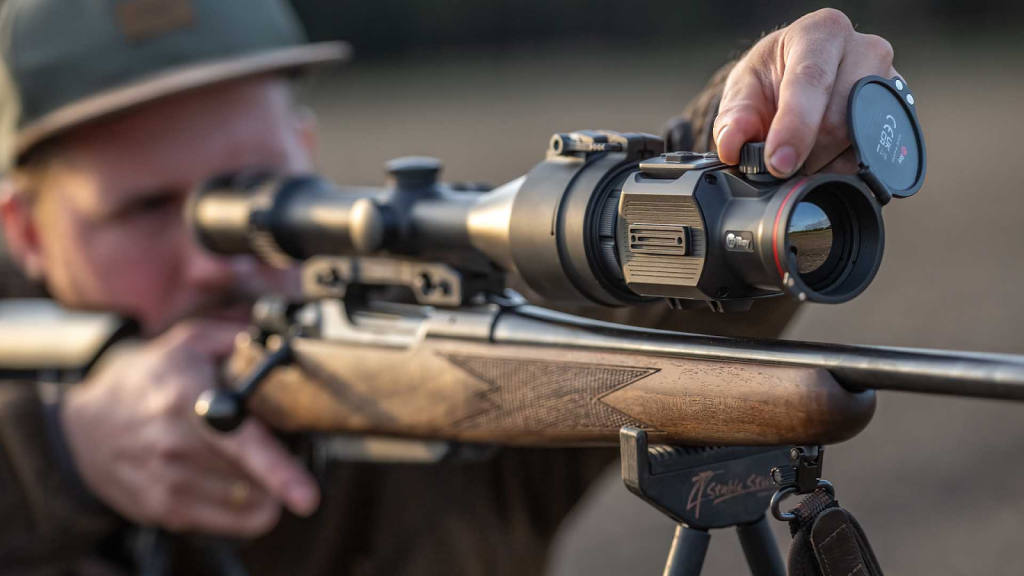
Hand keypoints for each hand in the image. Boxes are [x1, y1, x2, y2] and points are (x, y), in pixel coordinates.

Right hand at [61, 320, 319, 536]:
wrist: (84, 427)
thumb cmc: (151, 379)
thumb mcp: (190, 342)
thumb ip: (240, 339)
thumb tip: (283, 346)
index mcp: (186, 399)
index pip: (239, 441)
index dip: (277, 470)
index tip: (307, 496)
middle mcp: (174, 446)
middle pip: (254, 476)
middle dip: (281, 461)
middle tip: (272, 439)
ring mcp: (167, 483)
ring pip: (249, 502)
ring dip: (264, 485)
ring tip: (244, 457)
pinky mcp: (165, 510)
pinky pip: (232, 523)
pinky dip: (248, 505)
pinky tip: (234, 480)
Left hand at [713, 8, 899, 176]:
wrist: (797, 76)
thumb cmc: (772, 78)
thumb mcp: (743, 91)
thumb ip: (733, 120)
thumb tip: (732, 146)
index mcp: (821, 34)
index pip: (811, 81)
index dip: (795, 127)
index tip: (778, 163)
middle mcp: (864, 50)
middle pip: (838, 120)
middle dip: (805, 154)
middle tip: (781, 162)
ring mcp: (889, 80)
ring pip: (859, 142)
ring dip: (824, 162)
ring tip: (802, 152)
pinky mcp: (899, 111)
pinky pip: (875, 153)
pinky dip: (844, 165)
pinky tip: (825, 156)